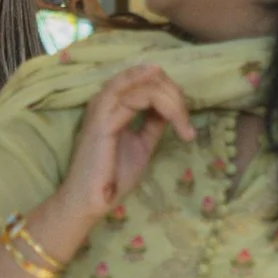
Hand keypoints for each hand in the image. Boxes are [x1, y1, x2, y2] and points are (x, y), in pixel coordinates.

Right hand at [48, 63, 193, 226]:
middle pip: (147, 77)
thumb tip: (170, 110)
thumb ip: (152, 124)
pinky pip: (134, 96)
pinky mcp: (103, 119)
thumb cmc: (112, 176)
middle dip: (175, 95)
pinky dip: (159, 100)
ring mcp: (102, 106)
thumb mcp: (142, 145)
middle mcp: (105, 98)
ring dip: (170, 99)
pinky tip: (173, 113)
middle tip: (186, 124)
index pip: (145, 81)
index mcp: (112, 104)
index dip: (170, 92)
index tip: (185, 120)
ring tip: (183, 124)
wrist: (91, 201)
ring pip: (144, 83)